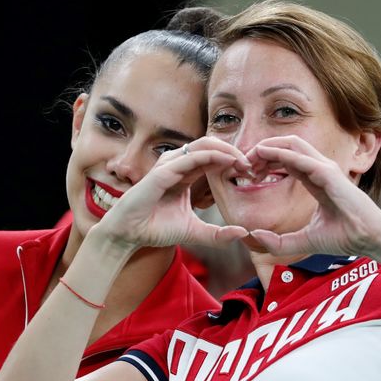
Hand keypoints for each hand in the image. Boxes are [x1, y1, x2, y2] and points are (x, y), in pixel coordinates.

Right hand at [94, 137, 250, 249]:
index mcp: (186, 174)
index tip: (251, 174)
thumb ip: (218, 234)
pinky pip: (191, 157)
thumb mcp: (195, 232)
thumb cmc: (155, 229)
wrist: (129, 235)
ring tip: (244, 163)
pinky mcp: (162, 172)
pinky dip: (212, 156)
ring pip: (203, 145)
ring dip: (226, 150)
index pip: (213, 158)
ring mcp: (170, 166)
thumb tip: (244, 233)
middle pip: (211, 146)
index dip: (233, 162)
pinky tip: (229, 161)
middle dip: (233, 152)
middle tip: (252, 166)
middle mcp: (178, 165)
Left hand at [246, 135, 380, 263]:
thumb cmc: (344, 238)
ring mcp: (325, 168)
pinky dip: (279, 154)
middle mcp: (319, 169)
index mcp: (315, 180)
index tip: (248, 174)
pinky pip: (300, 158)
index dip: (265, 163)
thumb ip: (279, 241)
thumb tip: (254, 235)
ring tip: (249, 159)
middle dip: (262, 151)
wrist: (369, 239)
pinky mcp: (328, 173)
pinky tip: (263, 156)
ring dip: (267, 147)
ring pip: (291, 144)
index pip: (286, 161)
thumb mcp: (304, 240)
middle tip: (243, 164)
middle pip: (286, 147)